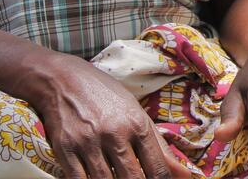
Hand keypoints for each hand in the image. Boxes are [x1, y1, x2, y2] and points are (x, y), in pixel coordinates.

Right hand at [24, 53, 189, 178]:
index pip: (158, 168)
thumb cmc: (104, 95)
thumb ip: (159, 144)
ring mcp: (89, 143)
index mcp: (137, 124)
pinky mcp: (65, 150)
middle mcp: (115, 134)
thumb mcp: (135, 111)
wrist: (62, 79)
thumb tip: (185, 174)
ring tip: (116, 178)